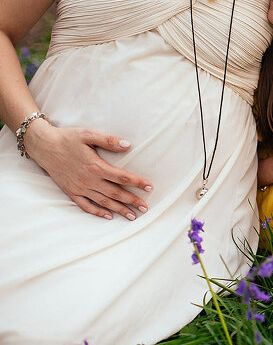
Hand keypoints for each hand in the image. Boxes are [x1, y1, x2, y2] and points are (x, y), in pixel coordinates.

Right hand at [23, 119, 152, 220]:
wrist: (44, 146)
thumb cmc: (68, 138)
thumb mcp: (88, 135)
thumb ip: (109, 141)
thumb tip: (128, 145)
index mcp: (96, 167)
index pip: (122, 177)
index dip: (137, 183)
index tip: (150, 187)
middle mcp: (89, 180)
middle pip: (115, 193)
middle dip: (132, 201)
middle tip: (146, 208)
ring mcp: (80, 188)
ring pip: (103, 202)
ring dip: (119, 209)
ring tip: (132, 216)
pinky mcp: (71, 192)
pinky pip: (86, 205)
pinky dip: (97, 212)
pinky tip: (108, 216)